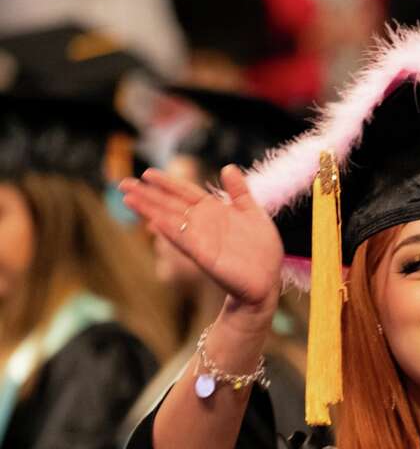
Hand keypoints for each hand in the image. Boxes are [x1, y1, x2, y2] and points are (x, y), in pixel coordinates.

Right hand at [120, 165, 281, 325]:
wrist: (267, 281)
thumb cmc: (261, 250)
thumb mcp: (254, 214)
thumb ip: (240, 192)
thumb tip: (227, 167)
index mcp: (214, 211)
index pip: (185, 192)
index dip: (167, 183)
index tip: (147, 173)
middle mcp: (203, 224)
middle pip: (170, 205)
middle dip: (147, 195)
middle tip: (123, 184)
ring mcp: (202, 240)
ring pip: (171, 221)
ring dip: (150, 211)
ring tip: (129, 200)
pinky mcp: (205, 257)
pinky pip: (185, 241)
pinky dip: (171, 232)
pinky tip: (155, 222)